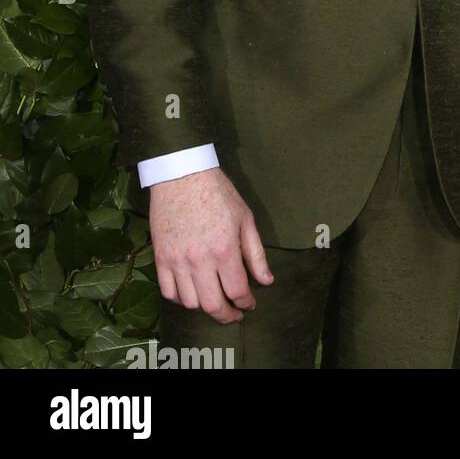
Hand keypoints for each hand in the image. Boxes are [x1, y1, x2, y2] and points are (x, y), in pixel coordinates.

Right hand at [148, 167, 272, 322]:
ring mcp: (177, 262)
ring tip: (215, 302)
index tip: (250, 304)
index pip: (237, 290)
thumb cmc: (219, 195)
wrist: (182, 177)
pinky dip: (181, 299)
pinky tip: (192, 293)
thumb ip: (256, 254)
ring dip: (204, 308)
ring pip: (190, 303)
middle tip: (234, 314)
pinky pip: (168, 292)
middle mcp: (199, 261)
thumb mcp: (245, 219)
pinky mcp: (160, 259)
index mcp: (224, 250)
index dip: (246, 303)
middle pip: (212, 305)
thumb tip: (266, 281)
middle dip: (226, 315)